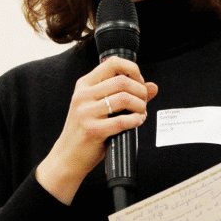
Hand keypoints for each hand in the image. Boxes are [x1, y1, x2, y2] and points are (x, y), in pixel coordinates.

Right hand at [36, 56, 157, 204]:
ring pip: (124, 98)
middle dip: (141, 91)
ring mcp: (86, 112)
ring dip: (140, 106)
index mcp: (84, 85)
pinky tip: (137, 122)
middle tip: (144, 102)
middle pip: (122, 81)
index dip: (132, 70)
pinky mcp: (92, 130)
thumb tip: (153, 87)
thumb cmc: (85, 131)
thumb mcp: (100, 107)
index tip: (139, 82)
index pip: (112, 63)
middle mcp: (83, 96)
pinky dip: (135, 120)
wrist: (67, 157)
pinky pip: (122, 121)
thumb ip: (125, 94)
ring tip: (141, 113)